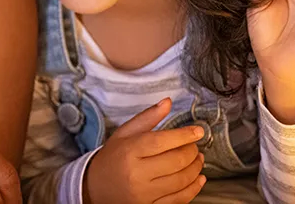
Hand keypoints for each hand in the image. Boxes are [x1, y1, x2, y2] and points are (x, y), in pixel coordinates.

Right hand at [83, 99, 206, 203]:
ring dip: (195, 168)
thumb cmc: (112, 158)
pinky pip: (179, 200)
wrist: (95, 187)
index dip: (185, 135)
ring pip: (181, 181)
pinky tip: (198, 178)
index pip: (162, 141)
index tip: (198, 131)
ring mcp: (143, 194)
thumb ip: (147, 117)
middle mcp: (136, 174)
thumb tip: (168, 101)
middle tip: (194, 146)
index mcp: (129, 151)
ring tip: (198, 159)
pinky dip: (193, 189)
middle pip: (176, 161)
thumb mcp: (124, 134)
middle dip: (192, 151)